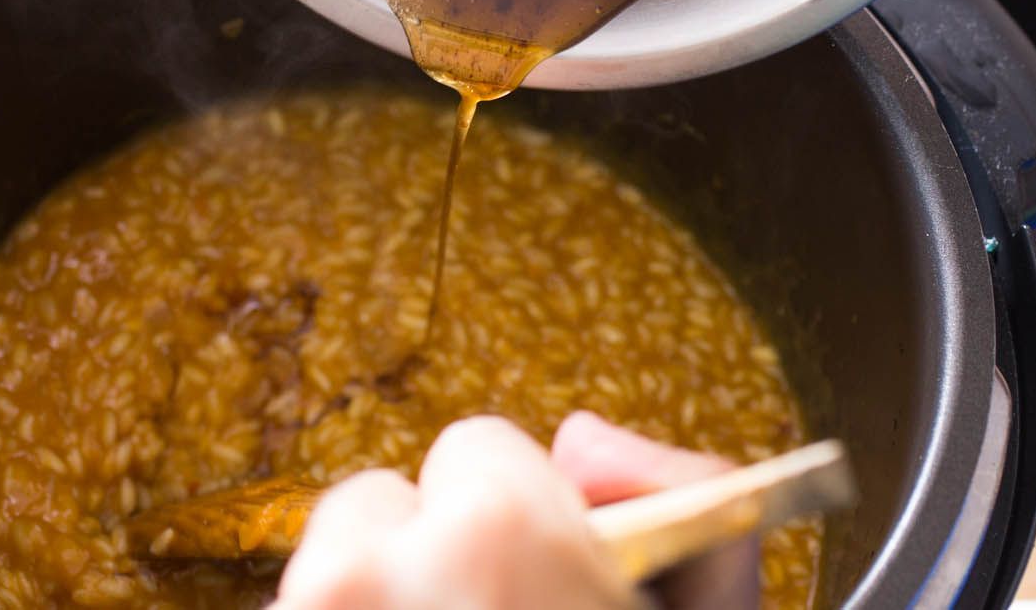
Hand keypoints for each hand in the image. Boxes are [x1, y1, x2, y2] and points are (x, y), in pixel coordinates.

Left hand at [272, 413, 758, 609]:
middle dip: (425, 558)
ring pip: (327, 573)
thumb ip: (684, 489)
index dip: (519, 521)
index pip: (478, 452)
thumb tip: (580, 441)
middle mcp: (366, 573)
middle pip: (379, 505)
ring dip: (374, 605)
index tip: (540, 580)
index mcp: (495, 531)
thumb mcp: (709, 606)